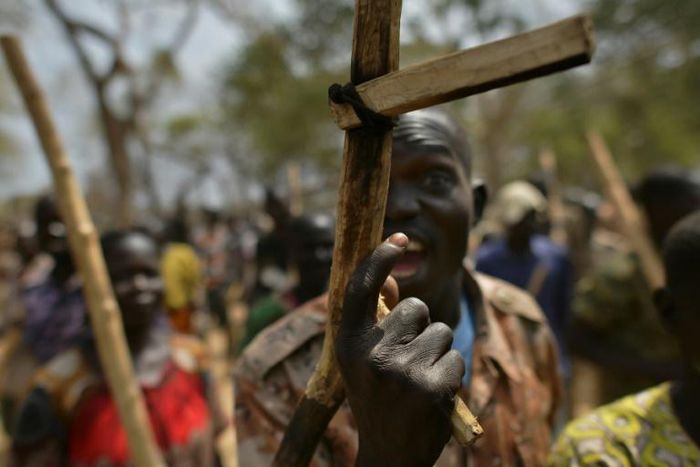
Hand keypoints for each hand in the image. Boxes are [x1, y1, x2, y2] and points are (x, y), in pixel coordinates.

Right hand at [336, 233, 463, 466]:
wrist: (389, 455)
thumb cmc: (378, 400)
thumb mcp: (366, 360)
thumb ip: (377, 320)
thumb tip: (393, 282)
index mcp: (349, 343)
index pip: (362, 287)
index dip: (380, 258)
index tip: (398, 238)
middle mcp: (371, 353)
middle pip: (416, 308)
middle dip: (421, 328)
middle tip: (408, 362)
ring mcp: (402, 371)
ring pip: (441, 331)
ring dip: (438, 353)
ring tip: (420, 381)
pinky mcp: (432, 388)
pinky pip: (457, 357)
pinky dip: (452, 374)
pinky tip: (435, 396)